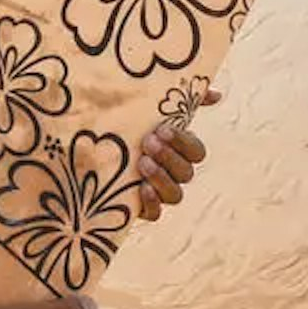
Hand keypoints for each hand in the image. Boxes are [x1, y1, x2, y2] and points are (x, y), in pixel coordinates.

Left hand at [133, 88, 216, 221]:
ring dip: (162, 178)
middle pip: (186, 173)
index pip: (196, 151)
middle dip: (169, 157)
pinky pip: (155, 214)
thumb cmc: (125, 125)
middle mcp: (173, 174)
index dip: (183, 142)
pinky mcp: (141, 208)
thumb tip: (216, 94)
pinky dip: (152, 203)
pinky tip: (141, 188)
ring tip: (142, 163)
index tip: (162, 128)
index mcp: (179, 151)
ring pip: (175, 195)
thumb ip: (182, 99)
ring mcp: (159, 192)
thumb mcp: (146, 109)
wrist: (91, 149)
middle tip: (148, 142)